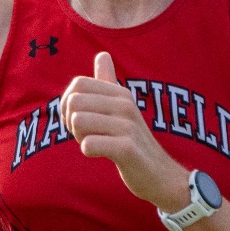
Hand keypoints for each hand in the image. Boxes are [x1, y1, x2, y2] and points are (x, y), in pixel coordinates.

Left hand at [62, 52, 188, 211]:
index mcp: (121, 93)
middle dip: (70, 121)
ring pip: (77, 122)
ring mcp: (127, 125)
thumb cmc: (133, 142)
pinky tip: (101, 154)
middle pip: (74, 102)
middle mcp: (125, 104)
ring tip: (95, 143)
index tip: (78, 119)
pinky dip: (88, 151)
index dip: (68, 103)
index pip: (78, 84)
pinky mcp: (127, 148)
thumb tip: (102, 54)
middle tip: (85, 135)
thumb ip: (109, 83)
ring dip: (79, 137)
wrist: (160, 175)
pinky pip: (88, 144)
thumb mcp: (122, 109)